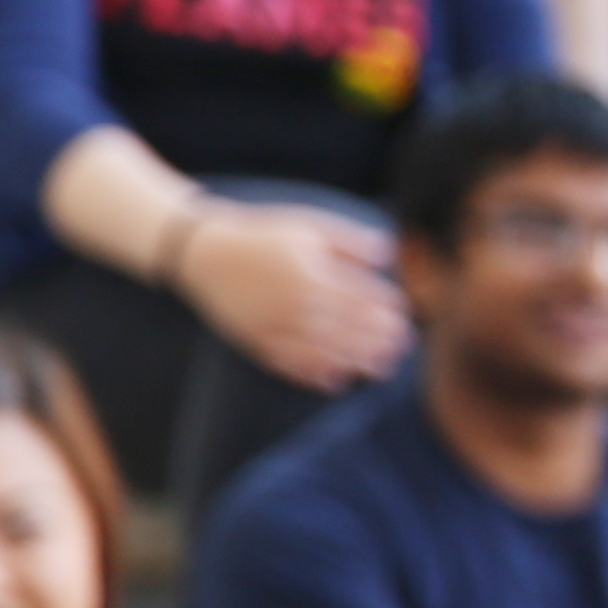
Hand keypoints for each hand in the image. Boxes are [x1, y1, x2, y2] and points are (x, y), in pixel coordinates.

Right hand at [171, 203, 410, 393]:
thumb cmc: (262, 234)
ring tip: (380, 368)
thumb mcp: (309, 225)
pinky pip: (291, 366)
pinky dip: (316, 376)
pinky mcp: (257, 341)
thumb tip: (389, 255)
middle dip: (381, 341)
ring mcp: (277, 327)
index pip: (364, 300)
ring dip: (357, 363)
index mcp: (315, 275)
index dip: (388, 309)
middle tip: (402, 345)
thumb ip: (351, 242)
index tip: (403, 313)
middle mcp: (298, 306)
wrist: (204, 252)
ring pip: (326, 354)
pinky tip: (336, 382)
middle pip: (351, 331)